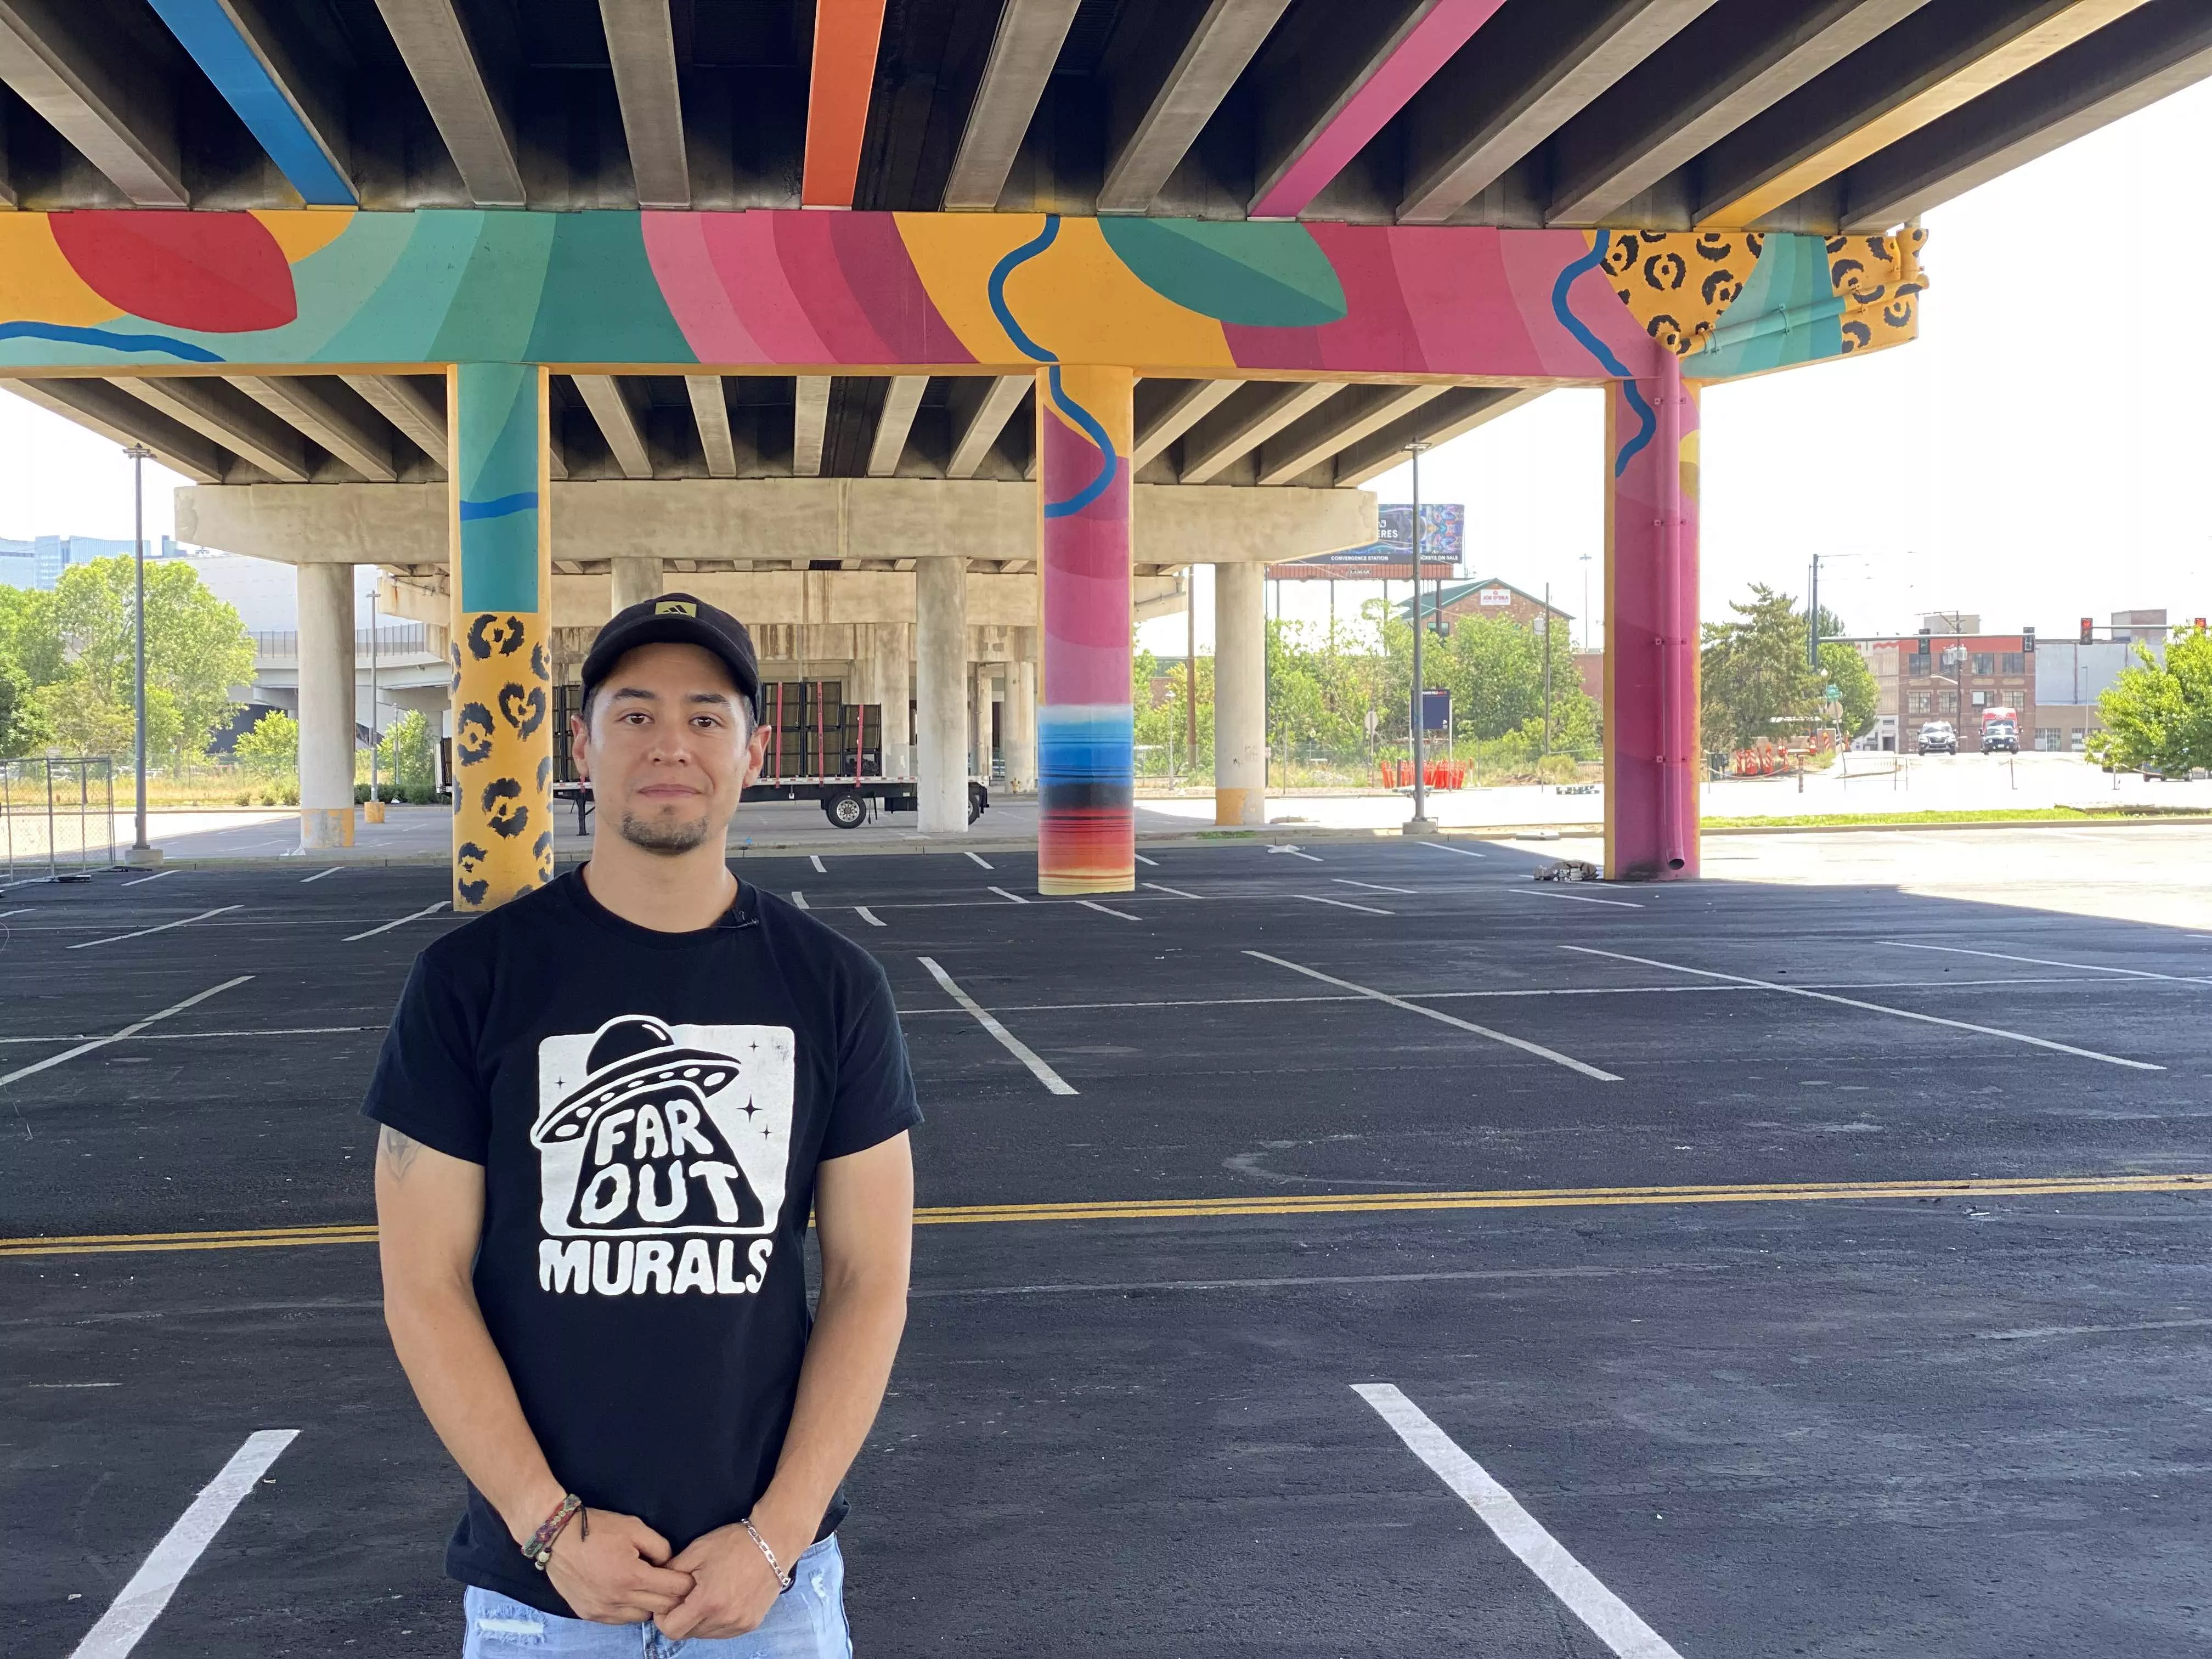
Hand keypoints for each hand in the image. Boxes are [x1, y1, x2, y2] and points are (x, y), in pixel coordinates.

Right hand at [542, 1508, 694, 1624]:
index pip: (673, 1590)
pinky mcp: (590, 1614)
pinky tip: (628, 1593)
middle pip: (661, 1607)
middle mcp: (618, 1599)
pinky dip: (630, 1610)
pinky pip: (620, 1619)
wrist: (556, 1538)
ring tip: (648, 1586)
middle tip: (673, 1582)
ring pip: (641, 1617)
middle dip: (673, 1595)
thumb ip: (660, 1547)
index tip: (688, 1576)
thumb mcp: (635, 1527)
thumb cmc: (596, 1529)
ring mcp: (602, 1610)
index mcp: (632, 1576)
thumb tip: (670, 1564)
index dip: (685, 1582)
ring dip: (651, 1604)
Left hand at [654, 1521, 794, 1640]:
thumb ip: (671, 1572)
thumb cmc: (734, 1543)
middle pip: (687, 1634)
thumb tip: (656, 1585)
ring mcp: (739, 1624)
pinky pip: (722, 1632)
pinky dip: (716, 1621)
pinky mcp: (750, 1624)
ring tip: (706, 1595)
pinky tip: (721, 1599)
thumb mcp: (697, 1550)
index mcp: (707, 1602)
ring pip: (705, 1634)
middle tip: (687, 1595)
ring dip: (699, 1620)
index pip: (671, 1630)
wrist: (774, 1542)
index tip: (668, 1602)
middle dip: (681, 1617)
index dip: (663, 1617)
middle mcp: (724, 1619)